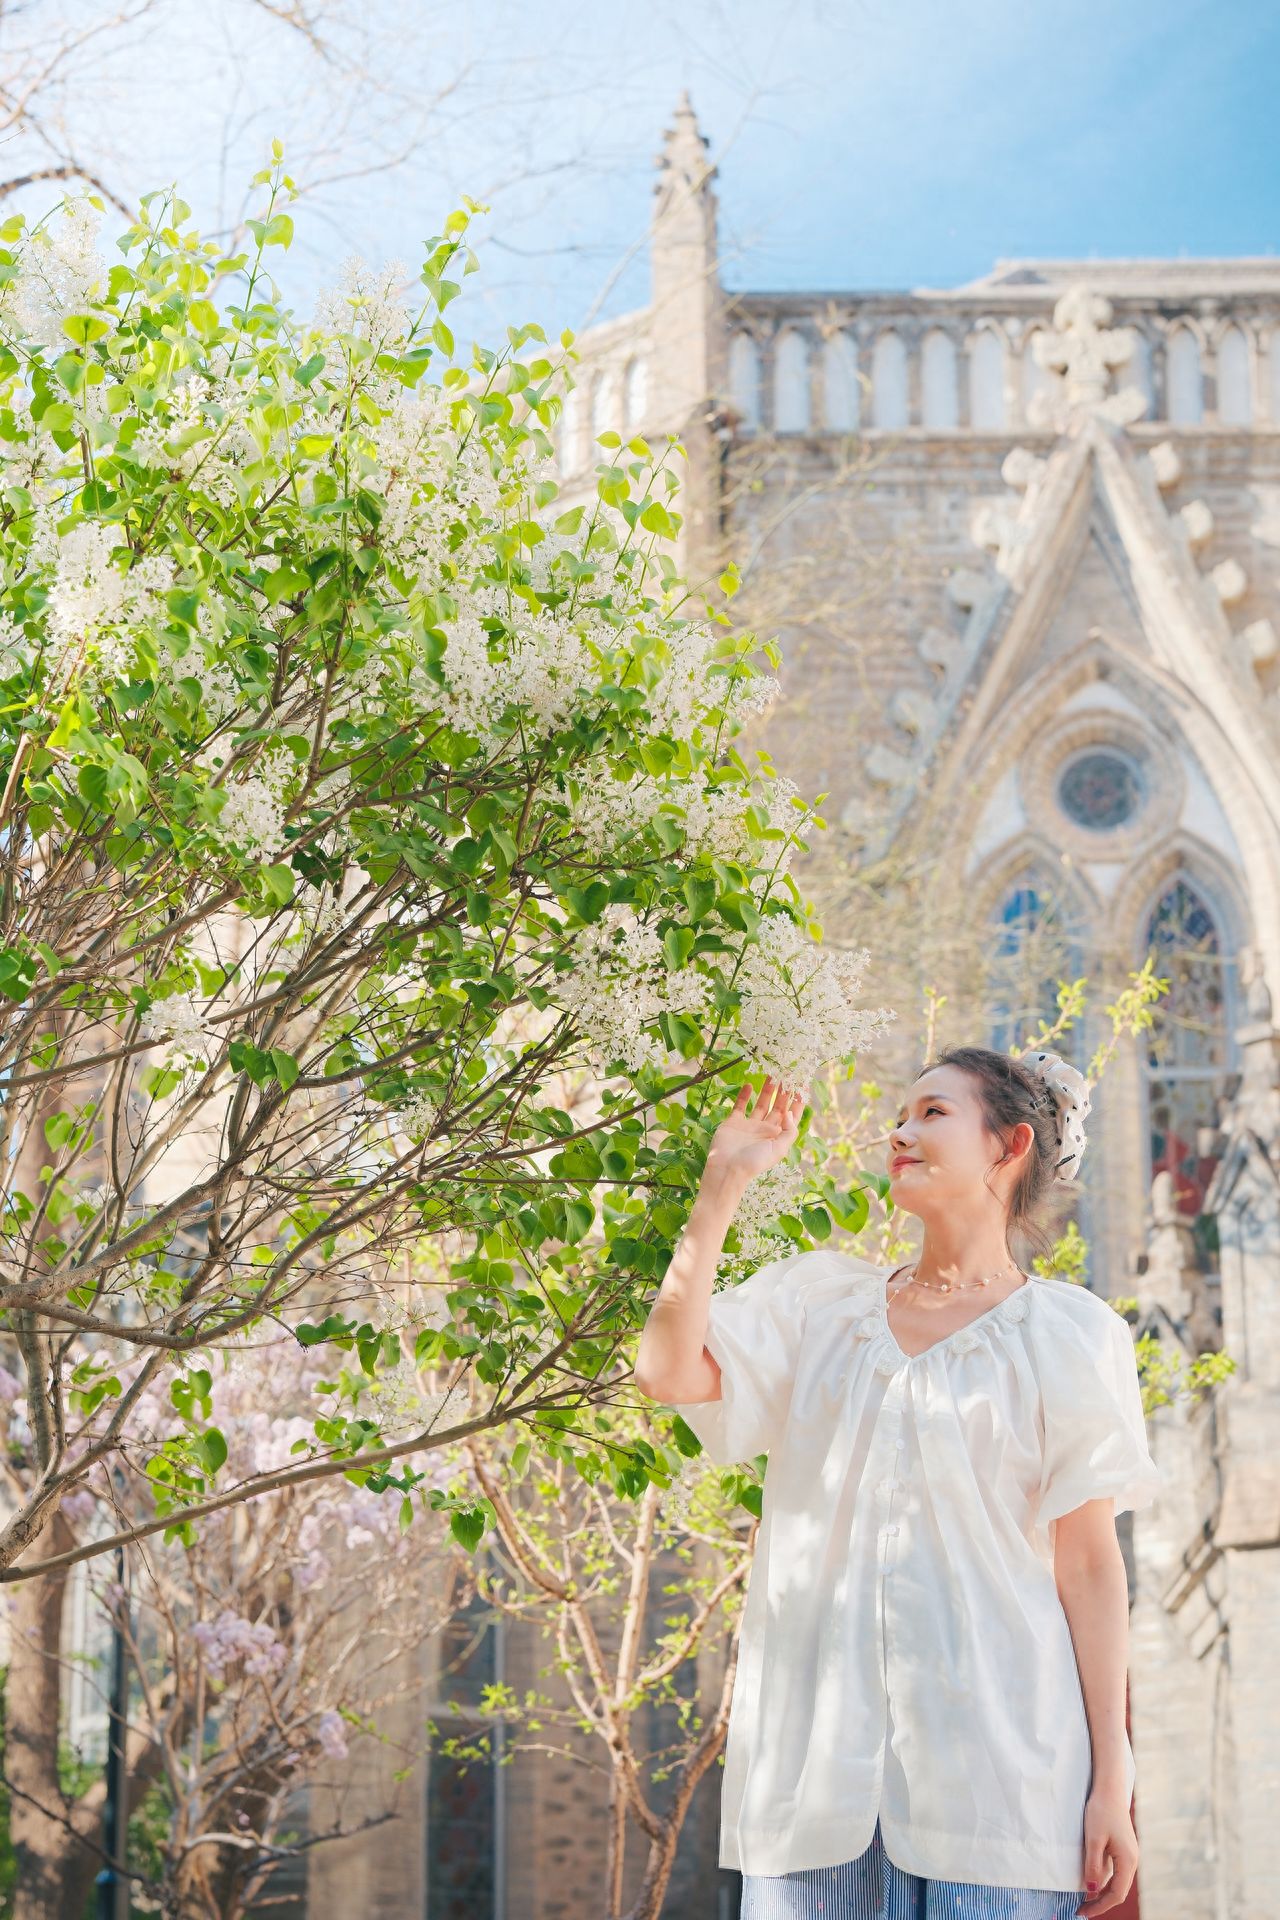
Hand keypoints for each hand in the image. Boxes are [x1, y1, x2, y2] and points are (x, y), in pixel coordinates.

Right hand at [704, 1076, 804, 1188]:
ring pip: (761, 1103)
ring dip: (767, 1090)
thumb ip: (789, 1130)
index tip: (802, 1086)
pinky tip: (749, 1085)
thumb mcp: (778, 1149)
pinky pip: (740, 1106)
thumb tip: (789, 1111)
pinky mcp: (734, 1122)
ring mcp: (750, 1125)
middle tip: (787, 1074)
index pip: (791, 1116)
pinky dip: (744, 1095)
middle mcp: (765, 1129)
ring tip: (772, 1074)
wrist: (727, 1169)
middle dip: (783, 1092)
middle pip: (777, 1106)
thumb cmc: (754, 1162)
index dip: (798, 1102)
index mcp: (778, 1136)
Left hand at [1076, 1786, 1137, 1915]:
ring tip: (1083, 1900)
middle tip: (1081, 1910)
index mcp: (1128, 1861)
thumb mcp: (1093, 1839)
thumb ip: (1093, 1866)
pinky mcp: (1121, 1848)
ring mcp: (1127, 1855)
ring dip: (1101, 1892)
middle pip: (1118, 1890)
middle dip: (1100, 1902)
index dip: (1100, 1906)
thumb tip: (1091, 1891)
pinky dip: (1102, 1879)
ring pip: (1115, 1881)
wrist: (1109, 1788)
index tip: (1083, 1912)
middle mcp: (1131, 1861)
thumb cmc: (1101, 1812)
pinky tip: (1090, 1881)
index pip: (1116, 1894)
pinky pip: (1113, 1870)